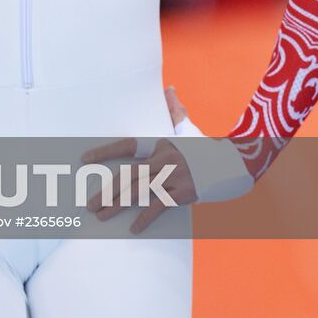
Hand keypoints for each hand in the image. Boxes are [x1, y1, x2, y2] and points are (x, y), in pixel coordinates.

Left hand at [81, 86, 197, 232]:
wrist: (232, 164)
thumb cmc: (204, 147)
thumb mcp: (188, 127)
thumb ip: (175, 110)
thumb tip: (169, 89)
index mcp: (159, 144)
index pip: (127, 146)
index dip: (105, 151)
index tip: (85, 160)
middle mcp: (164, 159)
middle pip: (129, 175)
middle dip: (107, 191)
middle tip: (89, 204)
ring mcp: (173, 177)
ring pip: (139, 192)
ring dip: (118, 205)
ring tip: (101, 216)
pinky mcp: (184, 193)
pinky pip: (159, 206)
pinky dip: (146, 218)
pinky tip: (133, 228)